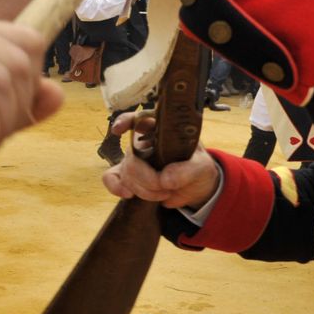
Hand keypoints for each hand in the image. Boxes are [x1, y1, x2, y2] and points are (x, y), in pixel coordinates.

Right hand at [100, 112, 220, 209]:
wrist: (195, 187)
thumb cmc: (197, 167)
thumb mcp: (202, 166)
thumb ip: (186, 171)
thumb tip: (164, 179)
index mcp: (162, 130)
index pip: (140, 118)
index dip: (126, 121)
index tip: (118, 129)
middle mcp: (144, 142)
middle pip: (132, 156)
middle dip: (147, 178)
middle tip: (165, 187)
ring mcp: (134, 159)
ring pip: (127, 172)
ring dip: (143, 189)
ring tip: (164, 193)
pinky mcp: (129, 176)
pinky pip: (111, 178)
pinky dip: (116, 187)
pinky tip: (128, 194)